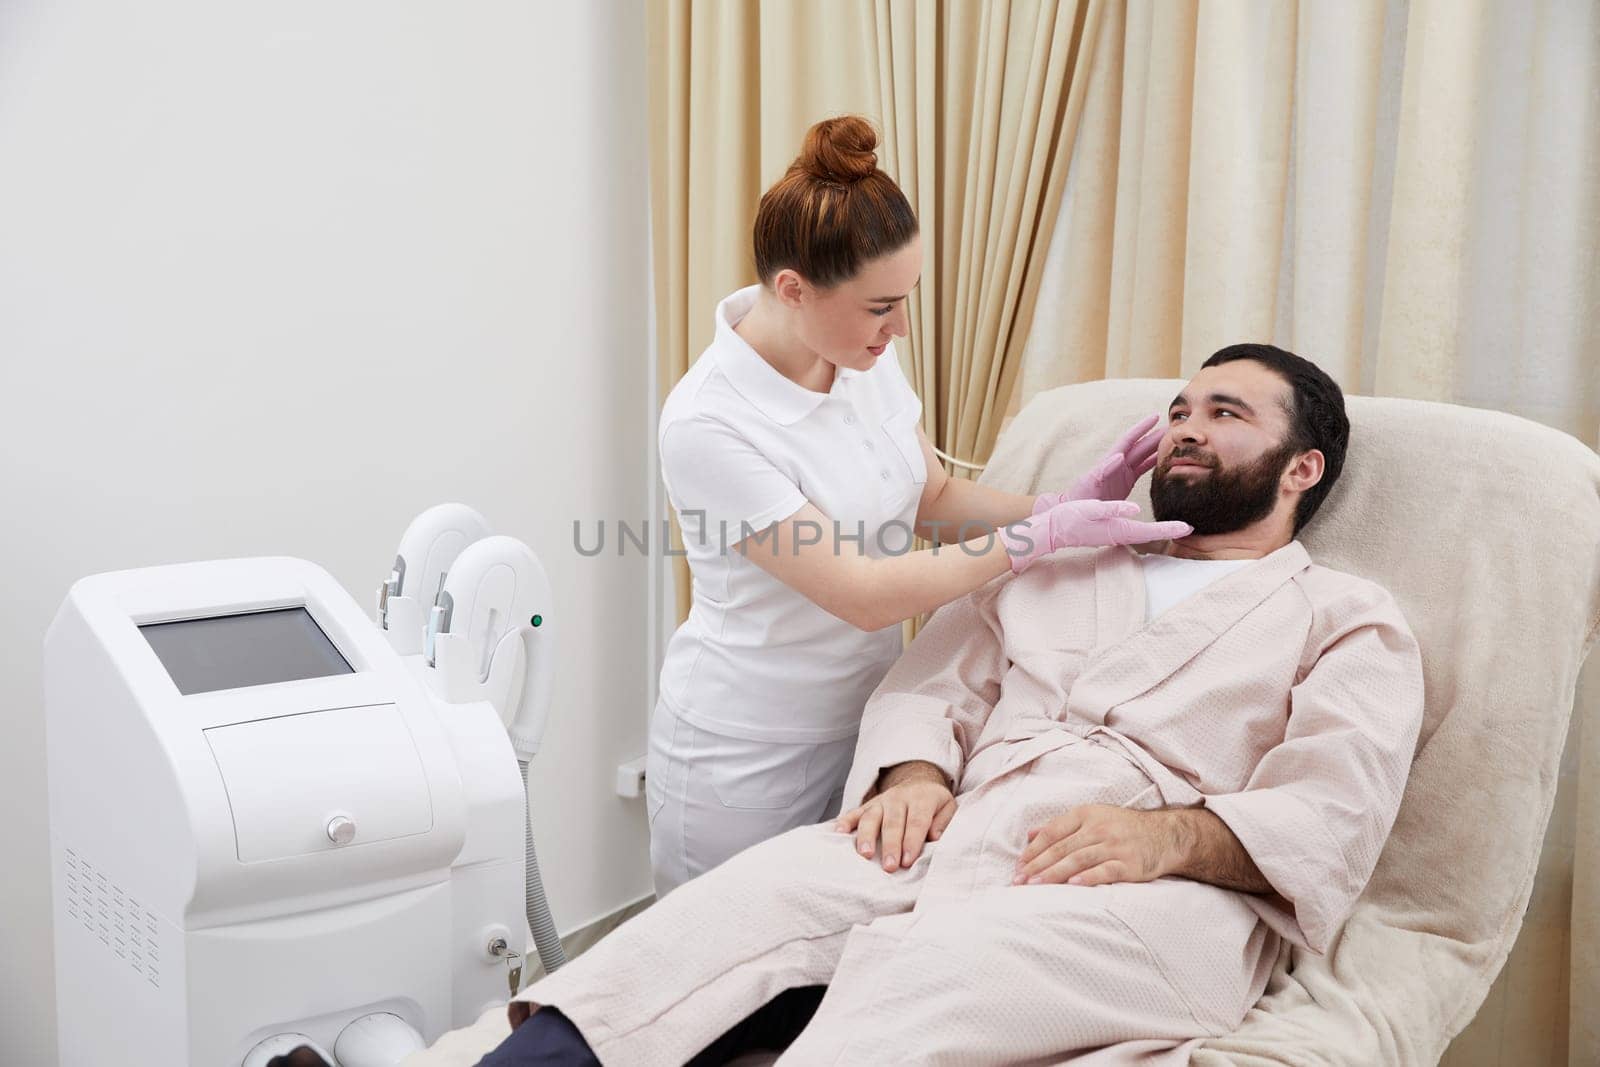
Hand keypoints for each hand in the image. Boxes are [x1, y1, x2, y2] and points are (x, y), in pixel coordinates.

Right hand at [834, 765, 955, 872]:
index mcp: (922, 799)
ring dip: (867, 836)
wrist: (918, 780)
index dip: (911, 842)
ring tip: (864, 854)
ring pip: (871, 817)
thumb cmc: (934, 802)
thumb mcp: (948, 806)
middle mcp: (899, 798)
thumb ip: (944, 822)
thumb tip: (934, 837)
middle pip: (893, 822)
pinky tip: (838, 833)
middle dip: (890, 845)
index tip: (908, 861)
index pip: (916, 822)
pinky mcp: (868, 804)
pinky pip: (854, 812)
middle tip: (889, 867)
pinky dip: (845, 822)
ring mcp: (881, 801)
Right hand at [1003, 500, 1191, 573]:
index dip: (1171, 529)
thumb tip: (1135, 509)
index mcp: (1119, 527)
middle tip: (1192, 526)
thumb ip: (1112, 509)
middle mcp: (1122, 529)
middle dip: (1171, 528)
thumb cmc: (1069, 519)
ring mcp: (1118, 528)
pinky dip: (1149, 521)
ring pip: (1146, 526)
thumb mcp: (1090, 509)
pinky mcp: (1113, 523)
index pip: (1151, 530)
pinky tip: (1152, 517)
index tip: (1189, 529)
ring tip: (1178, 521)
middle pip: (1152, 529)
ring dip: (1162, 523)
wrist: (1055, 528)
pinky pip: (1137, 522)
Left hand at [1013, 805, 1180, 886]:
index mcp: (1086, 814)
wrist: (1164, 835)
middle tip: (1019, 881)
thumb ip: (1061, 826)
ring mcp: (1115, 845)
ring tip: (1036, 885)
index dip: (1033, 849)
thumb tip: (1029, 835)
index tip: (1018, 865)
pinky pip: (1105, 871)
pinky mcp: (1129, 864)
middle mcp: (1099, 828)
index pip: (1053, 831)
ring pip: (1078, 859)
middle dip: (1038, 865)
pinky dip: (1088, 878)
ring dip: (1055, 873)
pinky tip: (1073, 886)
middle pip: (1062, 848)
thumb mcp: (1092, 817)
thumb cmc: (1122, 828)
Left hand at [1033, 414, 1163, 512]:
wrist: (1076, 512)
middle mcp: (1118, 463)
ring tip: (1175, 442)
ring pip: (1144, 456)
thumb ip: (1103, 469)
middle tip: (1174, 429)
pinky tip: (1167, 460)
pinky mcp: (1127, 482)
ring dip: (1158, 448)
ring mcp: (1123, 472)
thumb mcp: (1089, 483)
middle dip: (1156, 436)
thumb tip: (1119, 456)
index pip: (1129, 440)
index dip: (1142, 428)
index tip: (1156, 416)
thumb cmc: (1079, 497)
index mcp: (1110, 461)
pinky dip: (1155, 463)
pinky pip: (1143, 469)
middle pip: (1140, 446)